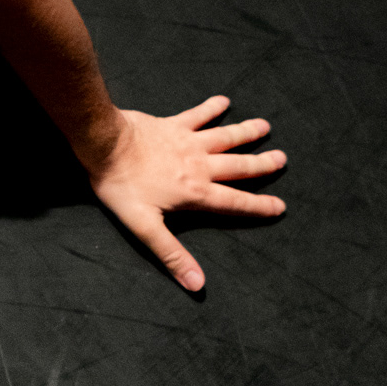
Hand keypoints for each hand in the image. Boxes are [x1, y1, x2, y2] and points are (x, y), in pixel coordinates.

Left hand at [85, 95, 285, 292]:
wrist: (104, 144)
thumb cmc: (121, 186)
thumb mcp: (145, 228)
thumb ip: (172, 254)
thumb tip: (198, 285)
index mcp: (196, 193)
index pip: (235, 202)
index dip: (259, 206)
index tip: (281, 206)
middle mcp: (199, 166)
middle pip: (238, 166)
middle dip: (261, 164)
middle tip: (282, 158)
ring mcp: (187, 142)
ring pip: (225, 137)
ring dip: (246, 132)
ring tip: (265, 126)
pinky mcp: (172, 124)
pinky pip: (197, 115)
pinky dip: (211, 108)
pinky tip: (224, 101)